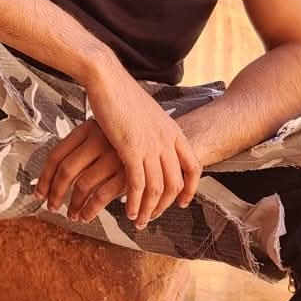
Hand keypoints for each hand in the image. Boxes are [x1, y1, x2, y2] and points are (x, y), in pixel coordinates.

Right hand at [36, 60, 201, 228]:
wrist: (107, 79)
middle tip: (152, 217)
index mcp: (173, 131)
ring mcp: (151, 145)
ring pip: (158, 189)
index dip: (190, 188)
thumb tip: (151, 140)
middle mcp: (167, 140)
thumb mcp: (146, 113)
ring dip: (149, 209)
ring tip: (138, 222)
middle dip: (166, 205)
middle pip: (176, 183)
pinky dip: (135, 202)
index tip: (182, 202)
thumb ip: (153, 129)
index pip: (193, 166)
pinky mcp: (131, 149)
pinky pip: (138, 185)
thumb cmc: (120, 93)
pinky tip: (127, 212)